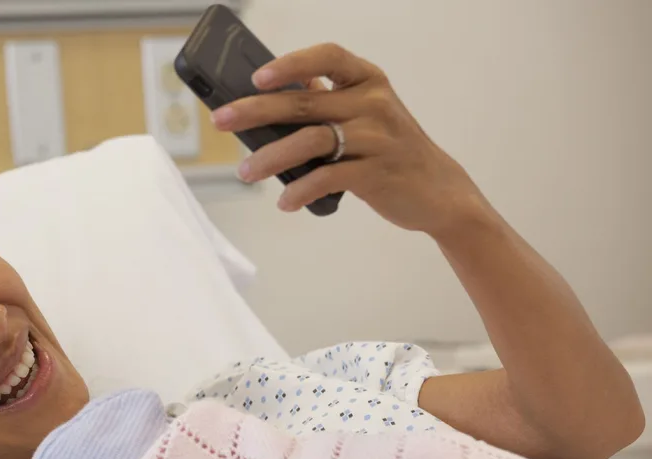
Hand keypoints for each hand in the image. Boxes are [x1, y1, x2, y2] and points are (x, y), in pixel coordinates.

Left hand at [211, 43, 490, 237]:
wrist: (437, 188)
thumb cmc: (385, 148)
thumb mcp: (362, 114)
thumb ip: (323, 101)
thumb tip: (263, 98)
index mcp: (367, 80)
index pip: (327, 57)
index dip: (291, 64)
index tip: (257, 76)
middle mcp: (373, 103)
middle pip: (305, 102)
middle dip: (256, 111)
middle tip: (221, 120)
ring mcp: (377, 138)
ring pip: (311, 141)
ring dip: (271, 157)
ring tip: (245, 172)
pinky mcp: (377, 174)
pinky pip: (328, 178)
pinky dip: (301, 190)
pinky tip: (285, 201)